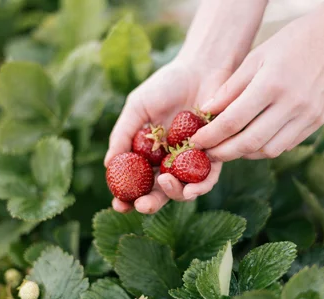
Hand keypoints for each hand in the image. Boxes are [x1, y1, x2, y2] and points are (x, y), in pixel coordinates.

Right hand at [104, 60, 228, 213]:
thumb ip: (123, 134)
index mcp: (149, 152)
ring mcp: (191, 160)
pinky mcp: (215, 154)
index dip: (126, 196)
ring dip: (174, 194)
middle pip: (159, 190)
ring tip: (166, 184)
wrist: (201, 68)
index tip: (118, 204)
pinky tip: (192, 189)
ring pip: (184, 189)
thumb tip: (108, 165)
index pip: (137, 180)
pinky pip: (209, 177)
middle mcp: (170, 160)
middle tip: (142, 206)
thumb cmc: (166, 85)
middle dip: (150, 203)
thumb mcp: (137, 107)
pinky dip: (200, 186)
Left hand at [191, 10, 323, 160]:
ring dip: (244, 153)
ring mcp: (307, 116)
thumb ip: (229, 88)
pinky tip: (252, 141)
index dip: (210, 135)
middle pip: (249, 143)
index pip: (233, 121)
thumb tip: (205, 112)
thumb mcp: (254, 58)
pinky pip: (285, 146)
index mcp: (271, 85)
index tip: (195, 141)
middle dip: (223, 153)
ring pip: (268, 150)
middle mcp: (291, 104)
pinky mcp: (317, 122)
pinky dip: (264, 148)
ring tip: (228, 147)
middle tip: (208, 153)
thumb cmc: (288, 44)